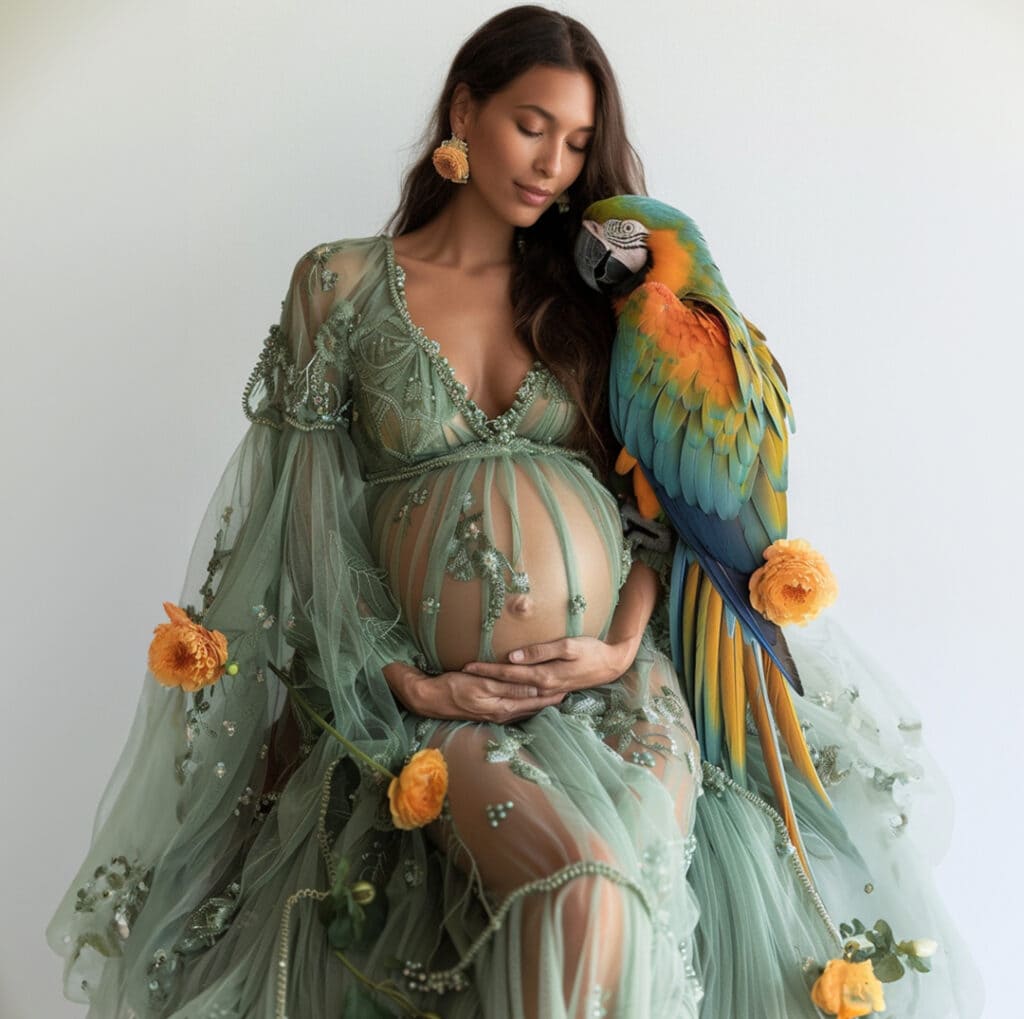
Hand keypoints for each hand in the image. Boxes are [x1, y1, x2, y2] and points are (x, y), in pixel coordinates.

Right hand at [383, 661, 565, 723]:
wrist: (431, 699)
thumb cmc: (455, 687)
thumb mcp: (482, 684)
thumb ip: (508, 686)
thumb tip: (534, 687)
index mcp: (503, 706)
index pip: (534, 699)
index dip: (551, 692)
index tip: (568, 684)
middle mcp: (503, 713)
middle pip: (533, 706)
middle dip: (551, 699)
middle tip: (570, 688)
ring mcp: (497, 714)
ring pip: (526, 708)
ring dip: (542, 702)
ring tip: (558, 694)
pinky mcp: (491, 711)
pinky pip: (516, 708)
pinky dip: (528, 704)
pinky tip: (533, 700)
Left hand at [462, 635, 637, 698]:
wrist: (612, 664)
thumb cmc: (591, 650)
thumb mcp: (568, 646)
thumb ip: (540, 652)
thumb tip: (513, 657)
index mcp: (544, 677)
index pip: (508, 674)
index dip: (487, 670)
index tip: (467, 666)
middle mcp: (543, 689)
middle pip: (507, 685)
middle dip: (484, 681)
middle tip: (460, 676)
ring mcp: (548, 692)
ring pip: (514, 693)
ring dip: (495, 690)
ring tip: (474, 686)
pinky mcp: (552, 691)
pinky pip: (525, 696)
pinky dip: (510, 695)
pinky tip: (501, 695)